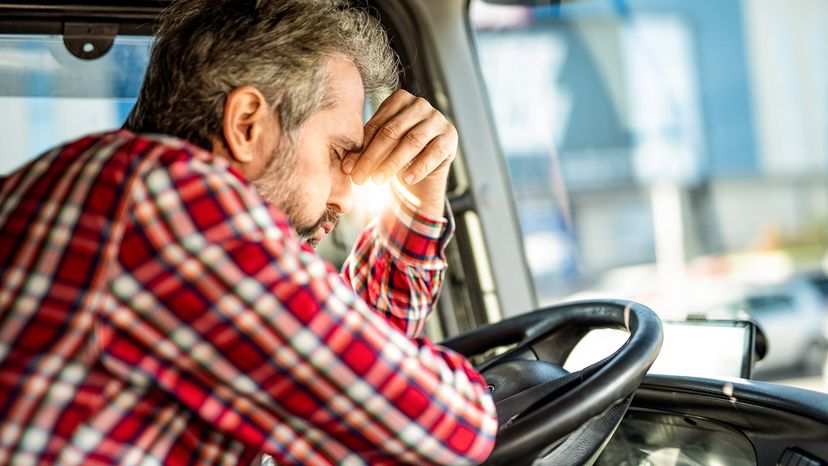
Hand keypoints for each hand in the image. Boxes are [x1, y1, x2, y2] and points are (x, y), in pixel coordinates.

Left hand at [341, 90, 456, 216]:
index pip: (377, 125)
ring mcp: (438, 119)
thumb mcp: (379, 148)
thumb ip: (364, 150)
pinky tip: (406, 180)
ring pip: (412, 141)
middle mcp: (420, 104)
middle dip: (372, 157)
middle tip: (359, 178)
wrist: (425, 168)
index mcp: (399, 99)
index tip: (348, 169)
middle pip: (392, 132)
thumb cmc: (396, 153)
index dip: (360, 148)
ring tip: (378, 181)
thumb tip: (346, 166)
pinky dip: (419, 167)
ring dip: (392, 163)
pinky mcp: (450, 136)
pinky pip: (434, 152)